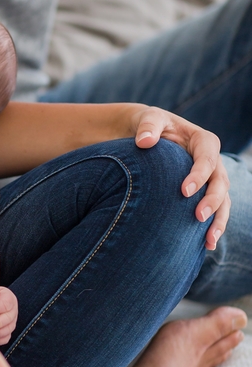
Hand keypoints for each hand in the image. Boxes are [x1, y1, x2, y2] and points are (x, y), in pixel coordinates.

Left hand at [131, 106, 229, 249]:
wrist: (148, 136)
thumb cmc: (150, 126)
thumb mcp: (149, 119)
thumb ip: (148, 127)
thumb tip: (143, 141)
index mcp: (203, 141)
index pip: (208, 158)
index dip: (199, 175)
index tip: (184, 191)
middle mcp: (212, 161)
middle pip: (220, 182)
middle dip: (212, 201)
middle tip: (198, 217)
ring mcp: (210, 179)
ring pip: (223, 201)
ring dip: (218, 221)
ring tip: (209, 241)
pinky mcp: (203, 194)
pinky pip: (214, 212)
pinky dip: (211, 228)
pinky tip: (206, 246)